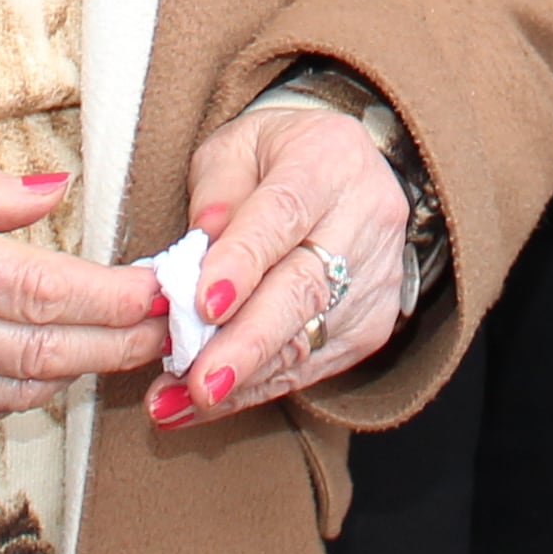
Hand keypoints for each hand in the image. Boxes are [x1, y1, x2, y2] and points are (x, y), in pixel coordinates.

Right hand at [0, 140, 167, 434]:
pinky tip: (47, 367)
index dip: (114, 297)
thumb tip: (60, 193)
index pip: (48, 293)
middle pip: (46, 355)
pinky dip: (20, 392)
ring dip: (76, 372)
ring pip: (16, 393)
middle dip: (116, 344)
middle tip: (163, 327)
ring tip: (118, 344)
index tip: (157, 289)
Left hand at [157, 101, 412, 427]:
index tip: (203, 304)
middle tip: (197, 380)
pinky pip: (309, 368)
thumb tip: (202, 241)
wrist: (346, 174)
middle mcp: (366, 220)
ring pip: (306, 340)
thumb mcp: (237, 147)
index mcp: (330, 161)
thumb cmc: (276, 160)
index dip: (243, 262)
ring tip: (176, 402)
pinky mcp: (371, 327)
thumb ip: (217, 189)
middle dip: (246, 342)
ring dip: (239, 379)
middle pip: (304, 289)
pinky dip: (252, 390)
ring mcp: (376, 279)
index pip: (284, 214)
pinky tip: (202, 406)